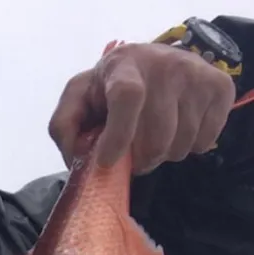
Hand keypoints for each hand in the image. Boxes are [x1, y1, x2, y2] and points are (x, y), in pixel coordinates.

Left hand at [49, 41, 235, 173]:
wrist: (151, 64)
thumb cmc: (108, 90)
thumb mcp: (77, 102)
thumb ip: (64, 128)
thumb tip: (77, 156)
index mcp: (124, 66)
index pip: (128, 98)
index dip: (119, 136)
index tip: (108, 161)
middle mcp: (165, 65)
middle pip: (156, 138)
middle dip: (140, 160)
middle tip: (132, 153)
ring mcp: (196, 75)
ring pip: (180, 146)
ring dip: (163, 155)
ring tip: (153, 138)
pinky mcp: (219, 89)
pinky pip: (203, 143)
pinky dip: (188, 148)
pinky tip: (177, 130)